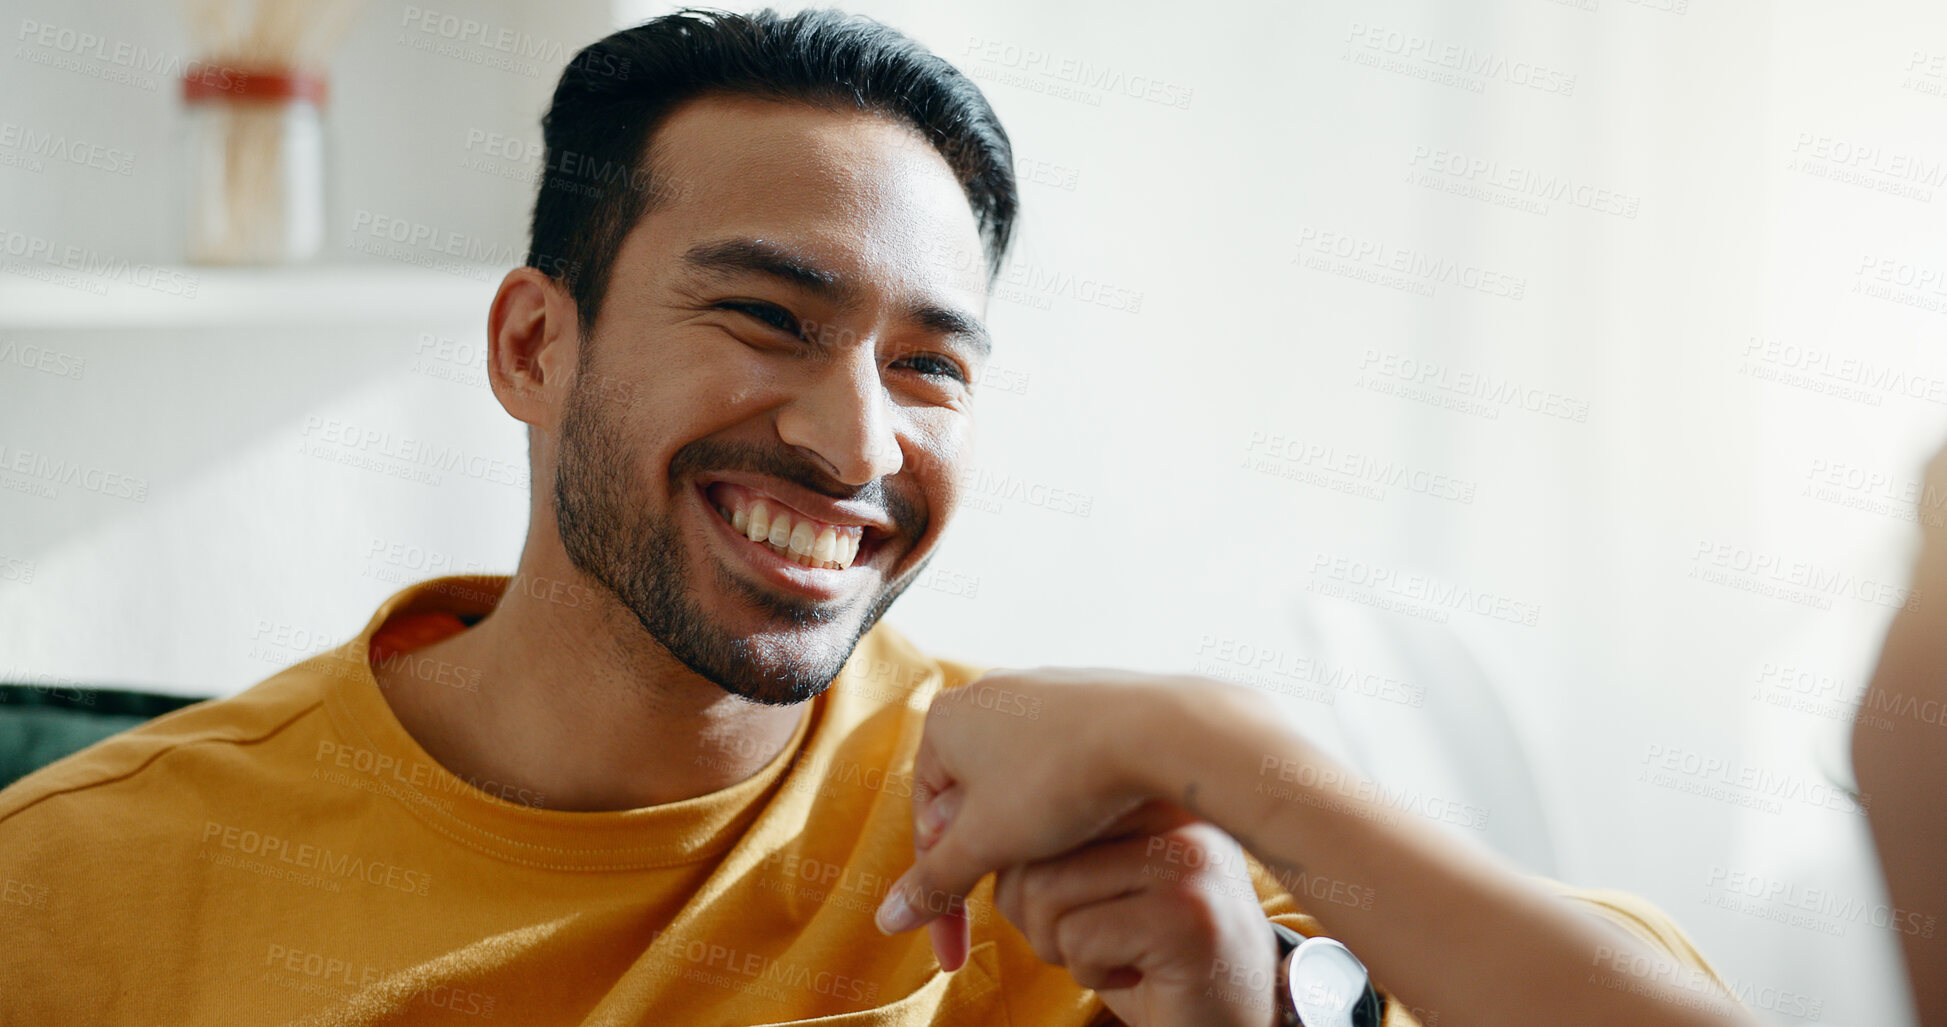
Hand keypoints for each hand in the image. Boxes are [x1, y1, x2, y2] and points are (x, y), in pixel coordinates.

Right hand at [876, 668, 1280, 1026]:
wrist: (1155, 729)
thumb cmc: (1059, 779)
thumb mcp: (989, 843)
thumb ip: (934, 882)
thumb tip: (887, 919)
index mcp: (943, 721)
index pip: (926, 824)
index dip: (940, 894)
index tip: (956, 948)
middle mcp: (983, 695)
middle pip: (968, 804)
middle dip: (986, 858)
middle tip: (1012, 901)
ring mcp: (1035, 692)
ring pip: (1013, 784)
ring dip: (1025, 834)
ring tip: (1056, 864)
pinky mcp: (1083, 698)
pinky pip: (1055, 762)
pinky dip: (1061, 802)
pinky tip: (1087, 826)